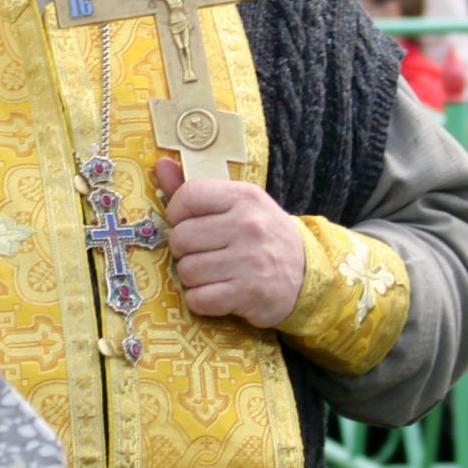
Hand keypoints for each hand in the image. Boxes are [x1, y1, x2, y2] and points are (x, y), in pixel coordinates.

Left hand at [153, 157, 305, 328]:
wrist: (306, 274)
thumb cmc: (263, 235)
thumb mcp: (238, 205)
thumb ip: (197, 189)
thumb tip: (161, 166)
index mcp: (244, 197)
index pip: (189, 195)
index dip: (177, 212)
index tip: (186, 222)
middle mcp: (248, 226)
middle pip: (181, 238)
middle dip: (184, 250)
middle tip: (202, 252)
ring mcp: (249, 261)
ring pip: (187, 271)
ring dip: (193, 277)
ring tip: (213, 273)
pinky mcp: (248, 293)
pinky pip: (199, 299)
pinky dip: (202, 300)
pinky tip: (218, 292)